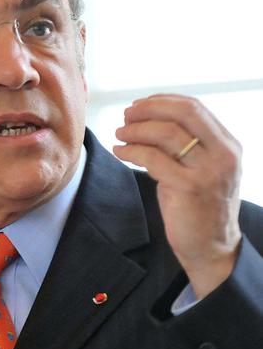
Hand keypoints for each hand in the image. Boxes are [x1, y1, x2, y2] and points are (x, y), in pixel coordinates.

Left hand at [114, 94, 241, 297]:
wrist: (212, 248)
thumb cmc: (200, 208)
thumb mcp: (201, 169)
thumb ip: (185, 145)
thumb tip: (147, 119)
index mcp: (228, 145)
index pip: (195, 106)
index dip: (162, 101)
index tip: (139, 104)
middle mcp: (224, 154)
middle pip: (183, 113)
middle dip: (149, 109)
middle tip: (126, 115)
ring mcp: (208, 171)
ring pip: (166, 133)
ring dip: (136, 129)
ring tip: (120, 133)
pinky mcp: (189, 188)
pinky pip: (153, 158)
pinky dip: (132, 151)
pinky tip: (120, 152)